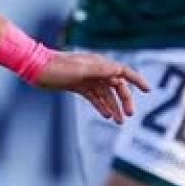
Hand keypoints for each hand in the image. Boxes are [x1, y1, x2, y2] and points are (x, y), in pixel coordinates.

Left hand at [34, 51, 150, 123]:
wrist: (36, 68)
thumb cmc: (57, 67)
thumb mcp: (80, 69)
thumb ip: (100, 70)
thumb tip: (119, 71)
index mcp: (99, 63)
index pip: (123, 71)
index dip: (136, 80)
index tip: (147, 90)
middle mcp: (96, 70)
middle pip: (116, 86)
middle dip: (124, 100)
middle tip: (129, 115)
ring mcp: (87, 78)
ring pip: (106, 94)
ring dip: (113, 106)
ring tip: (119, 121)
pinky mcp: (78, 86)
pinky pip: (95, 97)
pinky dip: (101, 105)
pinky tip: (106, 115)